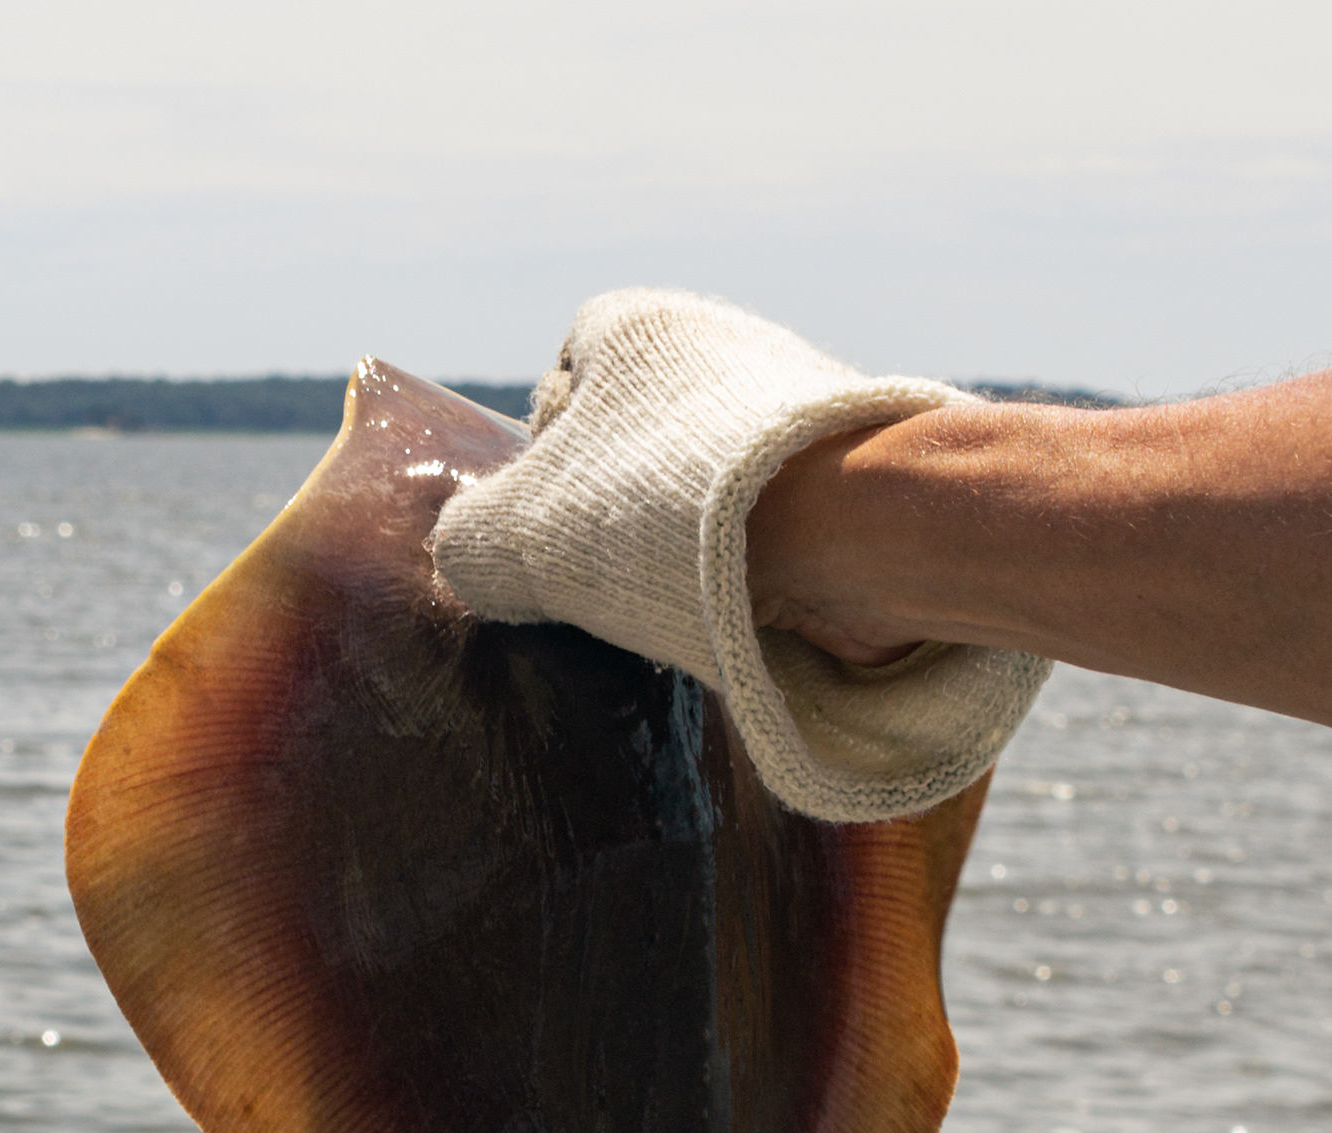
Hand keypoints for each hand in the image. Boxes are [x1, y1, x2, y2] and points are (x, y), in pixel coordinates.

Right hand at [433, 289, 1051, 822]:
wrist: (850, 533)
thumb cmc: (661, 517)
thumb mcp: (514, 541)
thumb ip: (470, 546)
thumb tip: (478, 561)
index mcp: (636, 325)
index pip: (564, 382)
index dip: (546, 465)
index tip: (557, 531)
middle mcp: (723, 340)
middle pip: (642, 437)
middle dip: (625, 512)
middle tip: (618, 582)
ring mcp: (799, 398)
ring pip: (717, 480)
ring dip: (697, 544)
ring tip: (692, 604)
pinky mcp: (861, 466)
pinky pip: (785, 514)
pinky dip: (765, 560)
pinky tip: (758, 607)